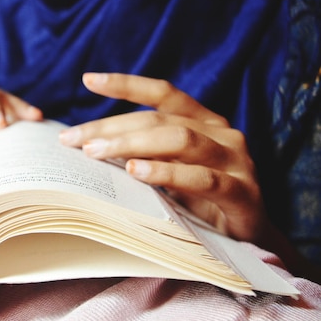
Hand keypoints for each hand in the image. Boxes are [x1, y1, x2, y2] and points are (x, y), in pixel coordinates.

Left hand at [59, 73, 269, 243]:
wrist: (248, 240)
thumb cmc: (201, 201)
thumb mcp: (172, 171)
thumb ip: (145, 154)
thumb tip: (90, 147)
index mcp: (203, 122)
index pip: (164, 94)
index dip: (127, 84)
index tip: (89, 79)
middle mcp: (221, 133)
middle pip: (159, 120)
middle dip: (110, 128)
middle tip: (72, 139)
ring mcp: (235, 161)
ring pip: (179, 140)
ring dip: (131, 145)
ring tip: (95, 152)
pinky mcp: (242, 192)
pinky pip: (201, 178)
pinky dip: (165, 173)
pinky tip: (136, 172)